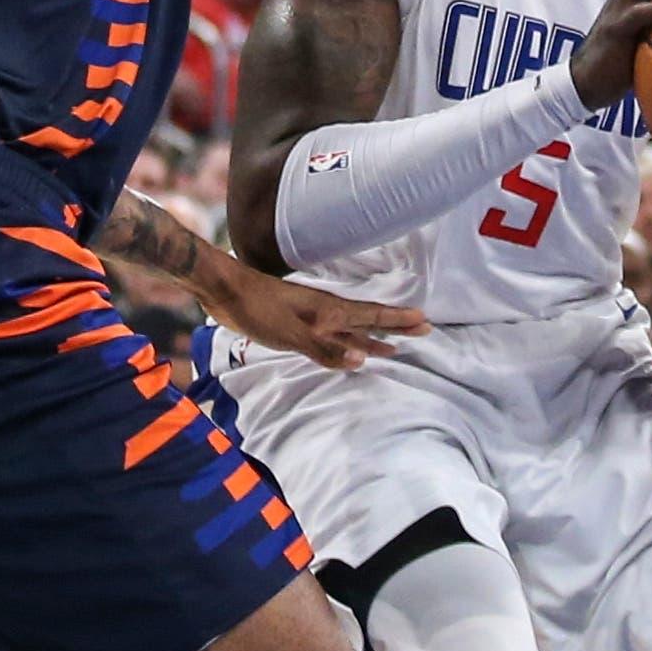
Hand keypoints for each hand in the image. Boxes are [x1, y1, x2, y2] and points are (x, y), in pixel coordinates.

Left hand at [211, 264, 424, 371]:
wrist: (226, 291)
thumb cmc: (258, 310)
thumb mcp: (291, 333)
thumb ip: (325, 348)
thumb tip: (362, 359)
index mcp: (329, 311)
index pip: (373, 316)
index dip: (398, 321)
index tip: (425, 322)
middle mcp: (326, 313)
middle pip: (369, 321)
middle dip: (395, 327)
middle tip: (423, 330)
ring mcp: (312, 319)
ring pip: (352, 330)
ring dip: (373, 338)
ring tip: (394, 347)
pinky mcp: (297, 325)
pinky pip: (333, 336)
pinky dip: (347, 343)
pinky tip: (349, 349)